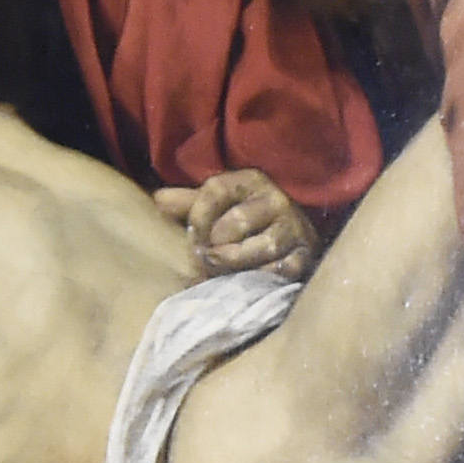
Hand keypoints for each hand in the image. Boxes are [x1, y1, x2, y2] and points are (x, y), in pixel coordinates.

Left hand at [156, 171, 320, 279]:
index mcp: (250, 181)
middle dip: (214, 246)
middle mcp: (276, 200)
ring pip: (262, 246)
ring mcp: (294, 229)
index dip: (197, 216)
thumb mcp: (220, 205)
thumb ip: (190, 203)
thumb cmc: (247, 218)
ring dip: (235, 264)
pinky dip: (260, 278)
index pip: (215, 189)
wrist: (294, 234)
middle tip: (204, 259)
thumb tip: (158, 200)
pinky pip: (281, 269)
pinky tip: (247, 282)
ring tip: (220, 271)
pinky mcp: (305, 256)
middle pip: (236, 221)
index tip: (192, 237)